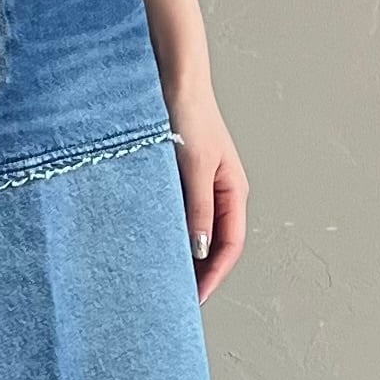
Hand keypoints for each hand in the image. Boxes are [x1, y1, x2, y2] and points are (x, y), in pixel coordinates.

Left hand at [166, 87, 246, 301]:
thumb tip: (200, 251)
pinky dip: (165, 233)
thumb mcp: (196, 168)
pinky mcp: (175, 179)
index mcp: (233, 191)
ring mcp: (197, 186)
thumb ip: (198, 210)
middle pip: (212, 244)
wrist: (170, 80)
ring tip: (159, 279)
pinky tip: (147, 245)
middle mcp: (217, 192)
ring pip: (192, 231)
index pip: (229, 246)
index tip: (194, 299)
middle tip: (173, 298)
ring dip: (181, 254)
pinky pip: (174, 215)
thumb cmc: (189, 117)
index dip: (214, 275)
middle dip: (198, 272)